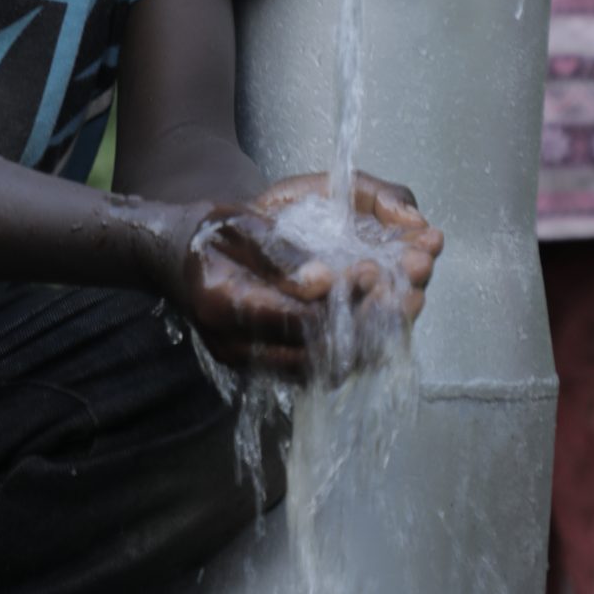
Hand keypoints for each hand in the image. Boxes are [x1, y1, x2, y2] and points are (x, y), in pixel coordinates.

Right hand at [161, 171, 439, 382]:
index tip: (377, 272)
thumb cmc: (213, 233)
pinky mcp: (270, 367)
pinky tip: (386, 320)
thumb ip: (280, 253)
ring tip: (409, 303)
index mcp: (223, 303)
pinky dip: (357, 347)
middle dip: (372, 325)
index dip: (343, 300)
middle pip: (318, 355)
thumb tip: (321, 284)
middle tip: (411, 292)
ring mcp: (253, 364)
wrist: (182, 258)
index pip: (296, 317)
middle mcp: (236, 347)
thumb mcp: (241, 224)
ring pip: (325, 369)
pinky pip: (320, 369)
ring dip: (374, 340)